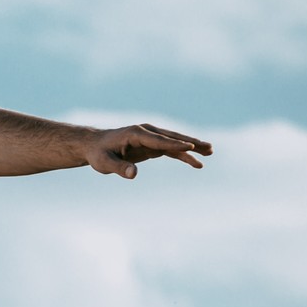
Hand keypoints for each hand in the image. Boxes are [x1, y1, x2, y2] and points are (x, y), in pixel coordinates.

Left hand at [86, 123, 211, 177]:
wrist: (95, 146)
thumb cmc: (98, 154)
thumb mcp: (104, 163)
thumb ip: (119, 168)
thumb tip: (133, 174)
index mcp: (136, 133)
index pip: (159, 140)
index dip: (174, 144)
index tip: (191, 148)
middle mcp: (147, 132)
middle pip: (173, 137)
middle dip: (191, 143)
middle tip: (209, 147)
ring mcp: (151, 137)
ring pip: (175, 142)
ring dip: (193, 147)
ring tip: (211, 152)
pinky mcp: (152, 145)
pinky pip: (171, 150)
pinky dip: (184, 155)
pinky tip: (197, 163)